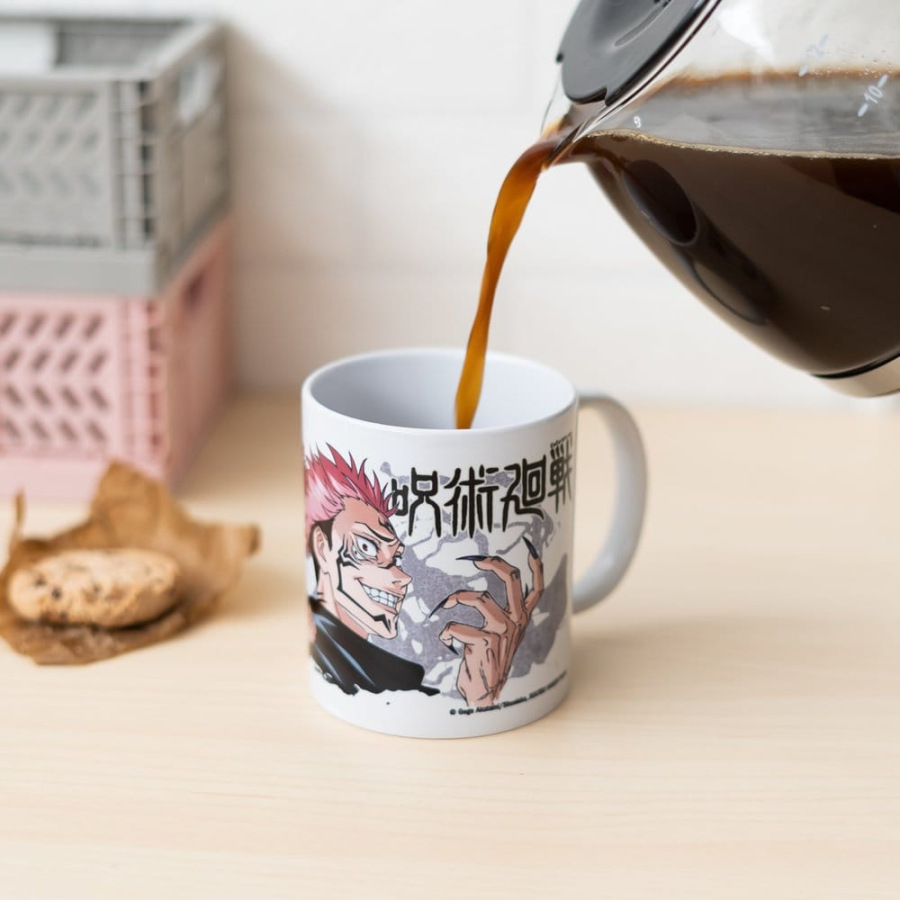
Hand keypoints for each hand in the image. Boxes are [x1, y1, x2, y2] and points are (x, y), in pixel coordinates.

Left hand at [437, 538, 542, 706]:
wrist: (484, 692)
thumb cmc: (487, 661)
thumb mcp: (500, 636)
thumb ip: (498, 615)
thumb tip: (477, 592)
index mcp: (521, 618)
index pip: (537, 588)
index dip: (536, 566)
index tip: (529, 546)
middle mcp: (517, 621)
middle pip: (512, 579)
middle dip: (493, 563)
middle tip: (475, 559)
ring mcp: (504, 631)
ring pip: (480, 598)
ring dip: (457, 597)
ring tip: (445, 604)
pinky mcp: (487, 642)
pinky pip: (457, 626)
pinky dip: (446, 631)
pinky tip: (444, 640)